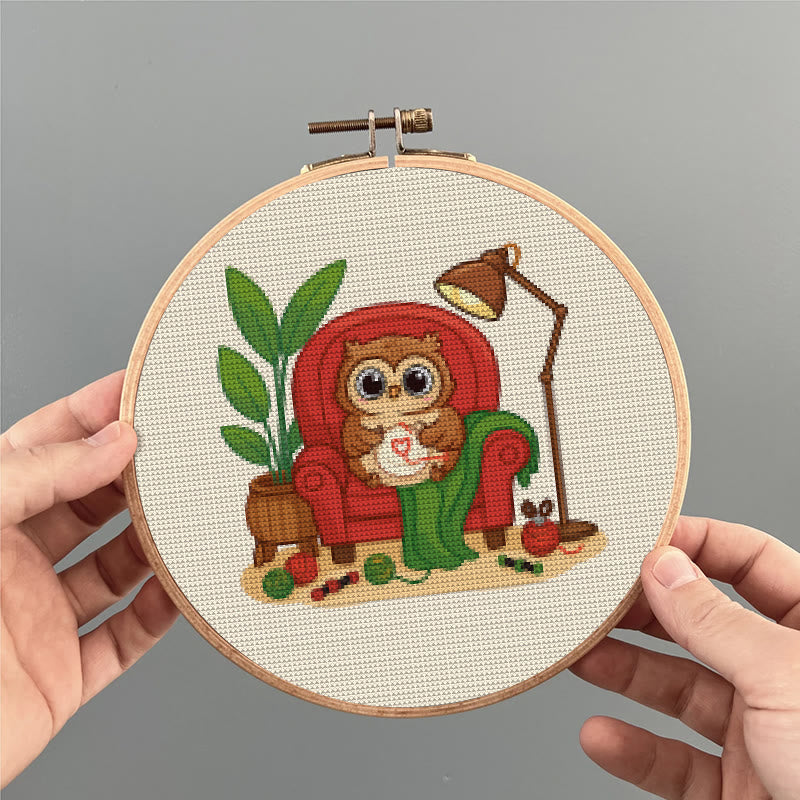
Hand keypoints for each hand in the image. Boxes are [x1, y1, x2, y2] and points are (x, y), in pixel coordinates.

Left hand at [1, 371, 178, 786]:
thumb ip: (38, 473)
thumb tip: (116, 441)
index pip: (46, 447)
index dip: (93, 414)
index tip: (142, 392)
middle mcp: (12, 562)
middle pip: (93, 505)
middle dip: (138, 477)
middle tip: (183, 453)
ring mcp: (39, 618)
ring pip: (118, 569)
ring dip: (158, 546)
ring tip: (193, 518)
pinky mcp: (60, 675)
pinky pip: (125, 639)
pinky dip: (160, 615)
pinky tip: (182, 589)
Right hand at [570, 516, 799, 798]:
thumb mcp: (781, 676)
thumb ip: (714, 621)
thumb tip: (664, 566)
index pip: (748, 562)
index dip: (693, 544)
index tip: (638, 540)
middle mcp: (785, 675)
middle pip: (701, 624)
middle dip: (645, 612)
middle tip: (594, 599)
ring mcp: (762, 733)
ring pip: (680, 690)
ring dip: (626, 674)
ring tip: (581, 656)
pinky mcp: (739, 787)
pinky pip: (676, 762)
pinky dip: (635, 750)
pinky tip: (602, 736)